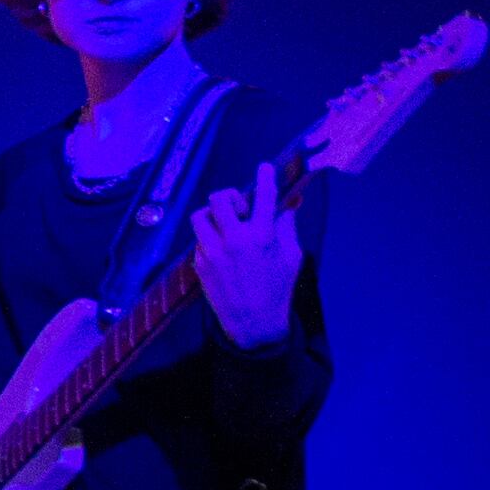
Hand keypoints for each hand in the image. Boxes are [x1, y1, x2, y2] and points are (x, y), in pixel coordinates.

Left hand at [192, 163, 304, 349]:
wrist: (252, 323)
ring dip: (212, 215)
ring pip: (199, 216)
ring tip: (225, 226)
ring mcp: (212, 252)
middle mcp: (233, 240)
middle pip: (219, 199)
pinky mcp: (199, 263)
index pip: (264, 198)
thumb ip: (288, 227)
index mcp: (262, 236)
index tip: (265, 166)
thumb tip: (290, 203)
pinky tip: (221, 249)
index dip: (265, 178)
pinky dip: (208, 238)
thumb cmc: (278, 288)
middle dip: (228, 197)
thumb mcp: (291, 256)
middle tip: (238, 207)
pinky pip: (198, 240)